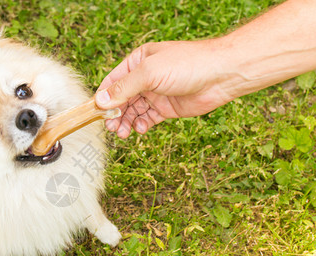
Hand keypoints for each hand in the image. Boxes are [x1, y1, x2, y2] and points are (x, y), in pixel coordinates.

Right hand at [96, 40, 231, 137]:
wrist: (220, 75)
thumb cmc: (187, 65)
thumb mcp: (149, 73)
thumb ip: (124, 88)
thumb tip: (101, 101)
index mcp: (137, 62)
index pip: (113, 81)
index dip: (103, 98)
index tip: (95, 114)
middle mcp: (145, 78)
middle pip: (121, 99)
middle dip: (114, 114)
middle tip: (111, 128)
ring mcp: (156, 93)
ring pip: (133, 111)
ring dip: (126, 122)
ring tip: (123, 133)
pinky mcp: (166, 107)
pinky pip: (148, 118)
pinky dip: (141, 125)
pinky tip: (141, 129)